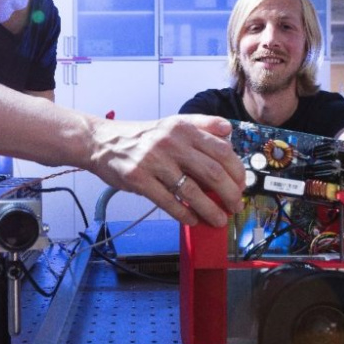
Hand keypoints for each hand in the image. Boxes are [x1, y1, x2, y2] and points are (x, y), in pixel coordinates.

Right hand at [87, 115, 245, 226]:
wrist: (102, 142)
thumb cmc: (141, 137)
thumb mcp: (173, 123)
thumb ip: (202, 125)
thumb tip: (229, 132)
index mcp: (183, 128)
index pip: (222, 151)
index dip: (237, 172)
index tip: (241, 186)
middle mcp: (170, 142)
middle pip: (212, 172)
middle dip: (229, 194)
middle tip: (234, 206)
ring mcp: (154, 161)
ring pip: (192, 191)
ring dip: (210, 210)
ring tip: (218, 219)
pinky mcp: (139, 179)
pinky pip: (168, 202)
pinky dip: (184, 215)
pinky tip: (193, 220)